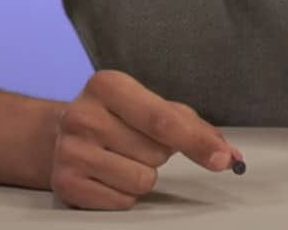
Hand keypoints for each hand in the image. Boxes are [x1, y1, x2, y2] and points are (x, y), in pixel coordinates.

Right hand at [51, 71, 240, 210]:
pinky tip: (108, 174)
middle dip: (161, 153)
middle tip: (138, 142)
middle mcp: (82, 115)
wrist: (57, 136)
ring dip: (144, 174)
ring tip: (122, 158)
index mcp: (108, 85)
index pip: (162, 120)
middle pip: (157, 153)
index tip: (223, 159)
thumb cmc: (120, 118)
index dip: (197, 143)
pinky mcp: (63, 183)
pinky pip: (122, 201)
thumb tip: (230, 156)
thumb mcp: (155, 107)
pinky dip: (125, 193)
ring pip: (142, 180)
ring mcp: (68, 151)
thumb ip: (196, 128)